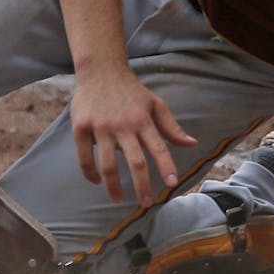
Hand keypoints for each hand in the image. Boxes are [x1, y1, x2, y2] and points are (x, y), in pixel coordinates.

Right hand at [69, 67, 196, 206]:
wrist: (100, 70)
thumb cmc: (131, 91)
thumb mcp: (156, 104)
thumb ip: (172, 127)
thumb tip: (192, 143)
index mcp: (143, 121)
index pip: (158, 148)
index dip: (166, 167)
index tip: (173, 185)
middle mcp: (123, 126)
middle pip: (135, 162)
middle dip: (142, 185)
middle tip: (146, 203)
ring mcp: (100, 127)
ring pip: (107, 165)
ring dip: (113, 186)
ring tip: (118, 199)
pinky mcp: (81, 127)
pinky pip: (84, 157)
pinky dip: (89, 173)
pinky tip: (96, 182)